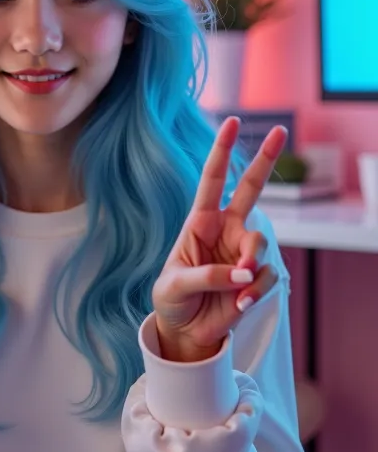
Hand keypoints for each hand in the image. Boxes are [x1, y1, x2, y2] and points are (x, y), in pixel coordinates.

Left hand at [151, 116, 286, 362]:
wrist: (185, 330)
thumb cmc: (172, 299)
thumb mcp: (174, 285)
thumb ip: (205, 275)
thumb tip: (241, 273)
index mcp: (200, 221)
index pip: (213, 180)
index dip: (222, 151)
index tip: (231, 121)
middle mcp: (226, 230)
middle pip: (252, 188)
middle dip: (265, 158)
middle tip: (278, 131)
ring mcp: (244, 251)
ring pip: (260, 244)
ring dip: (250, 267)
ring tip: (238, 290)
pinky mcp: (257, 277)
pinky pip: (266, 276)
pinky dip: (254, 292)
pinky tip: (240, 306)